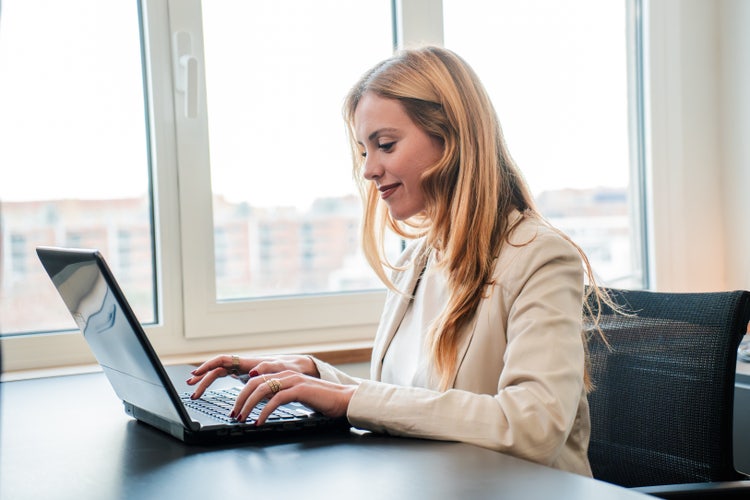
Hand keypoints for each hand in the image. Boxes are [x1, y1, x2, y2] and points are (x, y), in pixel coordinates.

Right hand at [186, 354, 318, 399]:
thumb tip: (253, 371)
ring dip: (206, 381)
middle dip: (203, 377)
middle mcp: (243, 364)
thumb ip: (268, 369)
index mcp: (249, 362)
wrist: (299, 369)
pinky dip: (216, 383)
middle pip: (217, 368)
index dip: (208, 366)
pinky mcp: (246, 376)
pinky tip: (208, 388)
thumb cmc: (291, 368)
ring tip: (195, 392)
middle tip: (191, 388)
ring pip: (219, 374)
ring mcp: (243, 370)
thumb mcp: (282, 368)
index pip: (223, 360)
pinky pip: (226, 378)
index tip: (196, 373)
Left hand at [232, 370, 355, 424]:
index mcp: (285, 375)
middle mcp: (287, 374)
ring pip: (262, 389)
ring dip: (248, 405)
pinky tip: (259, 422)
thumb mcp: (297, 395)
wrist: (344, 399)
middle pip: (254, 382)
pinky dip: (264, 412)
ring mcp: (293, 381)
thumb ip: (282, 395)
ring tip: (242, 418)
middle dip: (240, 399)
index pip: (256, 379)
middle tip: (234, 414)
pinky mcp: (299, 390)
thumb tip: (265, 403)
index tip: (237, 407)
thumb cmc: (323, 400)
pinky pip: (275, 400)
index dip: (243, 392)